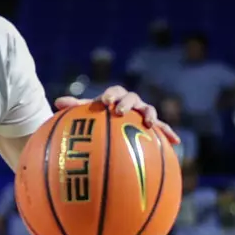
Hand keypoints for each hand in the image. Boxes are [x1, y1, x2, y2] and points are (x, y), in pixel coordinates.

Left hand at [56, 85, 180, 144]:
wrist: (113, 122)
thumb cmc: (98, 118)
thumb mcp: (86, 115)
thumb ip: (74, 108)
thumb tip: (57, 102)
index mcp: (115, 97)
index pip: (114, 92)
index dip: (111, 95)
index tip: (105, 102)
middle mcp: (131, 102)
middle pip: (132, 98)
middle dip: (126, 104)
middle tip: (119, 111)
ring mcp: (142, 114)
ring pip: (148, 111)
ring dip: (149, 115)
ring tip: (149, 124)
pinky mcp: (152, 127)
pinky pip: (162, 129)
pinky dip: (169, 133)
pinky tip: (176, 143)